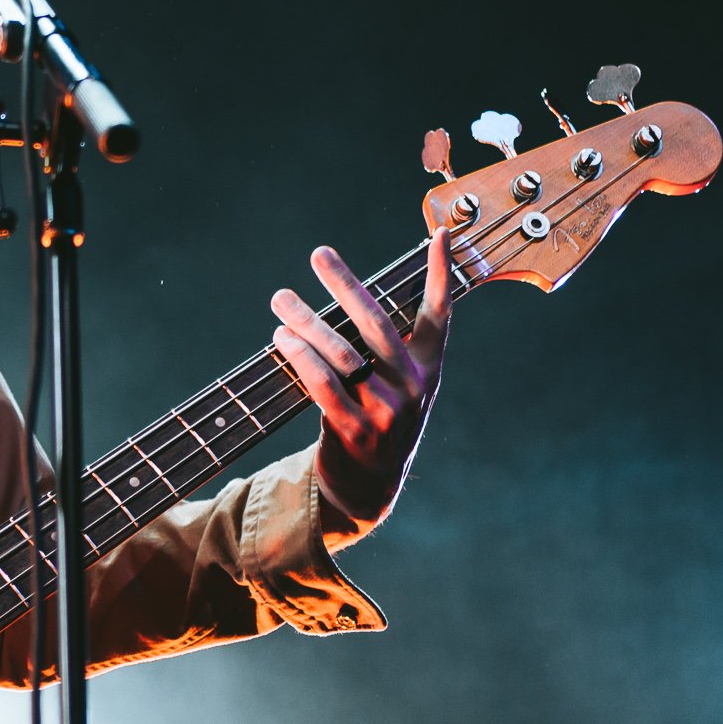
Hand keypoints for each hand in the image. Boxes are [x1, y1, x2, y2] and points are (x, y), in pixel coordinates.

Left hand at [270, 229, 450, 538]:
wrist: (370, 488)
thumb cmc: (378, 421)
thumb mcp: (398, 385)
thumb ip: (387, 346)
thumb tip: (354, 293)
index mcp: (429, 370)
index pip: (440, 315)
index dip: (441, 275)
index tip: (440, 234)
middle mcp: (413, 388)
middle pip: (377, 324)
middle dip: (346, 284)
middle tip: (319, 254)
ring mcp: (385, 412)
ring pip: (343, 354)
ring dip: (307, 321)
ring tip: (281, 298)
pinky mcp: (354, 432)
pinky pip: (324, 386)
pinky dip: (301, 358)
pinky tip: (282, 338)